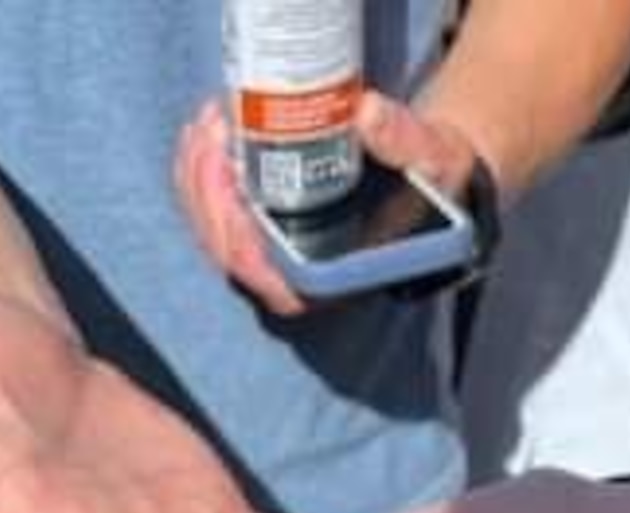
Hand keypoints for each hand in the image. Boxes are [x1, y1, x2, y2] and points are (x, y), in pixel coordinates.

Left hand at [175, 93, 478, 317]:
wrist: (425, 174)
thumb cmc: (430, 178)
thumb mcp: (432, 158)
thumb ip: (405, 141)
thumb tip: (366, 114)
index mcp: (330, 280)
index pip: (269, 278)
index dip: (238, 238)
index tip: (231, 181)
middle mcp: (293, 279)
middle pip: (227, 251)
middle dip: (208, 190)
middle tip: (215, 130)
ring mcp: (271, 256)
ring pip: (211, 231)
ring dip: (197, 176)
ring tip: (211, 119)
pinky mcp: (258, 228)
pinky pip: (213, 211)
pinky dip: (200, 172)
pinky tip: (205, 131)